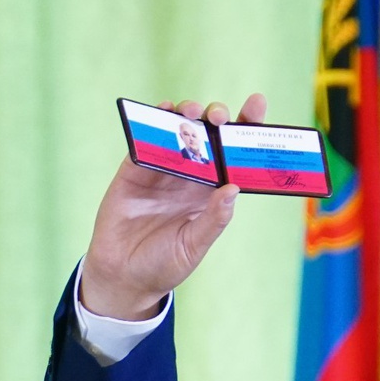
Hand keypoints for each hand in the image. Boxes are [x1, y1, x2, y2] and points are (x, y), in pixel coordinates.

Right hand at [79, 93, 268, 319]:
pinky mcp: (134, 170)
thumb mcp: (194, 246)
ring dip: (186, 115)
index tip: (257, 103)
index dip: (246, 128)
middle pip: (207, 136)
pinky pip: (144, 140)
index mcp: (210, 192)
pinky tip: (163, 111)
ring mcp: (162, 170)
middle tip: (220, 116)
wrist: (122, 277)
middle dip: (216, 118)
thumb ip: (213, 220)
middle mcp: (189, 175)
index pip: (233, 154)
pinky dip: (152, 122)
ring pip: (177, 131)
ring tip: (193, 112)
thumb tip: (233, 188)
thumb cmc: (164, 264)